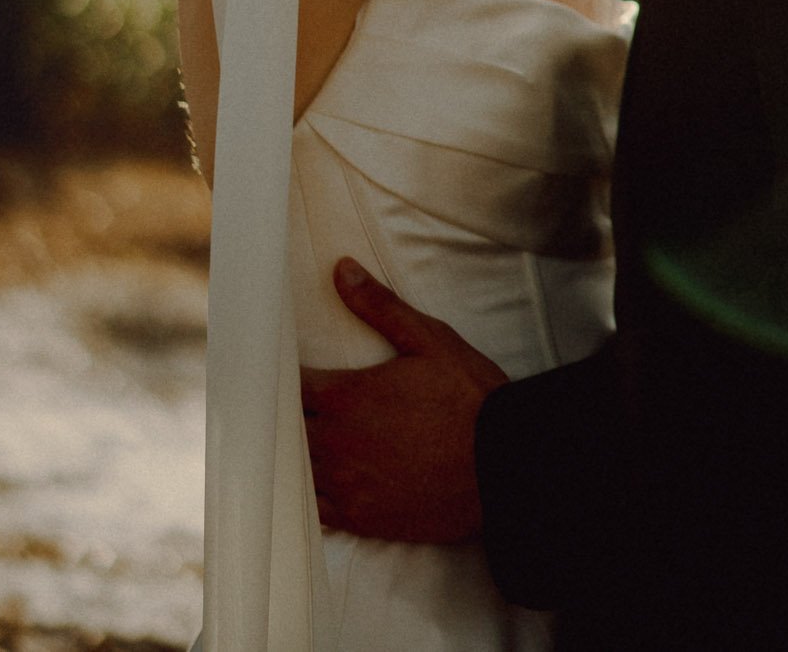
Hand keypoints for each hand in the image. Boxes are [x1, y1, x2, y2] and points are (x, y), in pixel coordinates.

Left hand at [301, 259, 507, 543]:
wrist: (502, 463)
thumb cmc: (468, 397)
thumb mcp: (429, 339)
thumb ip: (379, 306)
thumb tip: (341, 270)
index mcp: (346, 396)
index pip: (290, 384)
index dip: (285, 375)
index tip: (287, 367)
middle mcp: (336, 443)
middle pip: (286, 429)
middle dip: (288, 414)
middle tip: (292, 403)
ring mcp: (346, 485)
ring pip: (297, 469)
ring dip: (299, 452)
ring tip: (307, 439)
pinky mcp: (361, 518)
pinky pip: (316, 509)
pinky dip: (311, 494)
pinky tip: (321, 480)